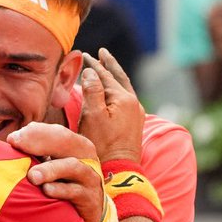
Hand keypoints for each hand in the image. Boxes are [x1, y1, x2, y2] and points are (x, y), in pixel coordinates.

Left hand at [7, 122, 104, 221]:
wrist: (90, 212)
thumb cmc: (65, 184)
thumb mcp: (54, 164)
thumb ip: (39, 151)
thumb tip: (13, 138)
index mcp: (77, 145)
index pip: (57, 132)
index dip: (35, 132)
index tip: (12, 139)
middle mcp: (86, 157)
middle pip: (65, 141)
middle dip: (39, 141)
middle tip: (15, 143)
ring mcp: (89, 177)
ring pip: (72, 166)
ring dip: (50, 169)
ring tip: (32, 175)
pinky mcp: (89, 198)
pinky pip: (74, 192)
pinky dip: (59, 190)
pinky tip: (46, 190)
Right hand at [78, 48, 144, 162]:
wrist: (119, 170)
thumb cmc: (102, 145)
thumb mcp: (93, 116)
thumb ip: (93, 91)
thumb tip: (92, 71)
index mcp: (123, 99)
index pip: (106, 76)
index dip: (94, 65)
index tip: (85, 55)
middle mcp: (134, 103)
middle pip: (119, 78)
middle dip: (109, 65)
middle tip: (102, 52)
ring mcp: (136, 114)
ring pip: (124, 88)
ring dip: (115, 76)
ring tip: (108, 66)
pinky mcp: (135, 124)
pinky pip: (127, 99)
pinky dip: (119, 89)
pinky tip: (115, 91)